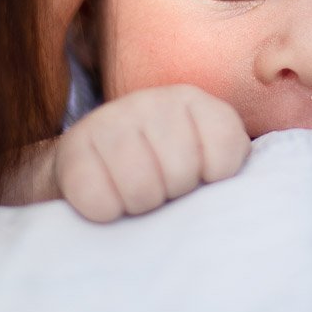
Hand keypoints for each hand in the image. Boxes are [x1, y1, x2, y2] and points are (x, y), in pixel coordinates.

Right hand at [54, 85, 250, 222]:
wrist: (91, 171)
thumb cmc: (161, 173)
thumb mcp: (204, 163)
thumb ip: (229, 170)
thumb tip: (238, 198)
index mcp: (194, 102)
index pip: (225, 148)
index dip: (214, 178)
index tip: (201, 179)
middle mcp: (152, 100)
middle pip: (181, 171)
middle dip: (173, 194)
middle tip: (162, 190)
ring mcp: (109, 119)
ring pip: (141, 188)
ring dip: (140, 205)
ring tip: (136, 196)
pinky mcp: (73, 148)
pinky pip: (98, 200)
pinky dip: (105, 212)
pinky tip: (107, 200)